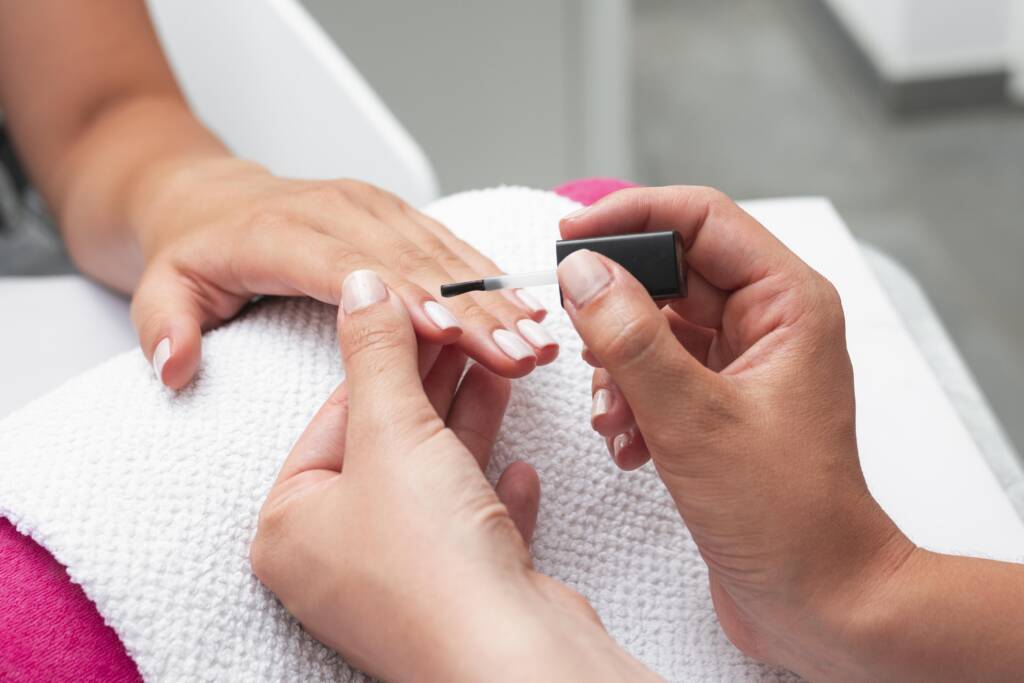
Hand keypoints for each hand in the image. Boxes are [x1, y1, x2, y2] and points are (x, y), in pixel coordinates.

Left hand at [129, 158, 556, 388]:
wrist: (211, 195)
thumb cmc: (195, 251)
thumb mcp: (161, 286)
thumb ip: (166, 324)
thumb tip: (173, 366)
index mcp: (281, 233)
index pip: (348, 269)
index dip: (401, 299)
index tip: (448, 333)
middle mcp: (337, 213)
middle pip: (414, 264)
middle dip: (473, 313)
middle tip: (520, 354)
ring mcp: (373, 208)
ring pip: (446, 254)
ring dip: (497, 301)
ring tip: (539, 344)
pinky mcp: (398, 214)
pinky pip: (453, 246)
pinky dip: (493, 281)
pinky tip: (528, 311)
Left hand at [250, 270, 653, 681]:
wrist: (511, 659)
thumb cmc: (429, 556)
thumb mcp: (392, 431)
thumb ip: (375, 351)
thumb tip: (361, 283)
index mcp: (291, 527)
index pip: (334, 417)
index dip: (383, 355)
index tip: (421, 309)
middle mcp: (338, 559)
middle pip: (387, 445)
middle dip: (434, 383)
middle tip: (469, 329)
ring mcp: (401, 581)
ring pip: (436, 481)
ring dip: (470, 425)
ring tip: (504, 367)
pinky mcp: (459, 595)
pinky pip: (474, 528)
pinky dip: (495, 492)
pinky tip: (522, 467)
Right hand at [558, 187, 913, 679]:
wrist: (820, 598)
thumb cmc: (786, 516)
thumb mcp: (693, 418)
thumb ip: (631, 339)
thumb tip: (582, 272)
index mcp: (787, 303)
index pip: (700, 219)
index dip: (630, 216)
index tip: (568, 234)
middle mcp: (769, 323)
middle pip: (672, 273)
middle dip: (617, 309)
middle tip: (577, 333)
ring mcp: (743, 364)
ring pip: (657, 326)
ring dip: (619, 366)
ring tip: (612, 415)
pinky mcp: (720, 403)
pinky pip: (658, 372)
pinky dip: (631, 399)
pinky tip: (628, 443)